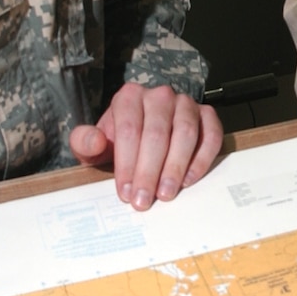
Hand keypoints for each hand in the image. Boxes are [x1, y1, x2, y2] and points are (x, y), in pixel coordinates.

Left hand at [70, 83, 221, 209]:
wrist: (145, 133)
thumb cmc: (120, 142)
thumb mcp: (96, 144)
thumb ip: (85, 143)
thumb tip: (94, 142)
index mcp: (129, 97)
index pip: (129, 129)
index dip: (127, 163)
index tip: (125, 191)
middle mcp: (160, 96)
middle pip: (156, 133)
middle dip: (149, 171)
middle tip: (144, 199)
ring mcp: (186, 103)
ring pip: (185, 133)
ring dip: (175, 167)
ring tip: (166, 193)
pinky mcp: (207, 115)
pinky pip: (211, 136)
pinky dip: (202, 159)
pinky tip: (188, 180)